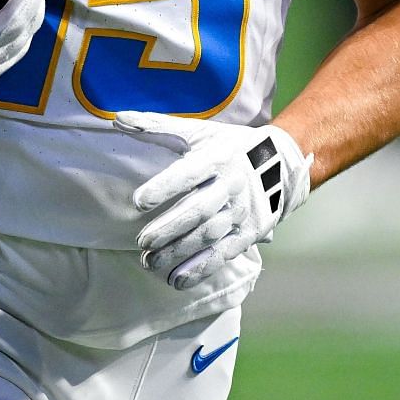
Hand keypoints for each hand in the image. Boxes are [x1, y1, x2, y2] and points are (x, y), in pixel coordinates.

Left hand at [113, 111, 312, 288]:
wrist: (281, 164)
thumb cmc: (229, 146)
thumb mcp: (199, 132)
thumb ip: (157, 127)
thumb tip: (118, 119)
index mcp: (218, 158)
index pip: (189, 174)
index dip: (164, 187)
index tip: (137, 201)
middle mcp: (232, 186)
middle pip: (198, 211)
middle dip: (168, 229)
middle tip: (141, 242)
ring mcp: (242, 212)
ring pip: (208, 237)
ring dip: (178, 252)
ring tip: (149, 262)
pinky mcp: (249, 234)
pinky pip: (223, 255)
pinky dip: (200, 269)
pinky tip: (176, 280)